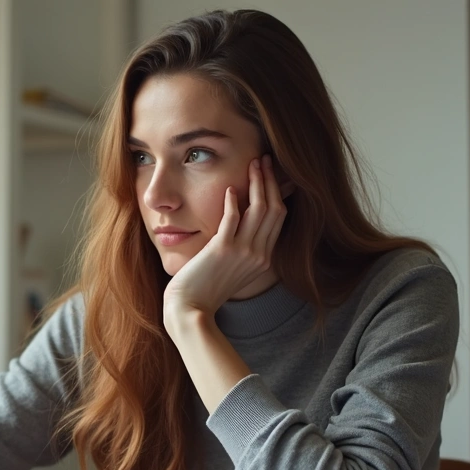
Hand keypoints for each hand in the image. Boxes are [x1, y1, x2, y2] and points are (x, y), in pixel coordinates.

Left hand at [162, 154, 287, 322]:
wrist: (190, 309)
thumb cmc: (204, 289)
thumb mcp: (232, 269)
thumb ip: (241, 249)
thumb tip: (237, 224)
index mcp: (263, 259)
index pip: (279, 218)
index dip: (277, 192)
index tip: (270, 174)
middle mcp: (259, 255)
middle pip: (274, 209)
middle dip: (271, 181)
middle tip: (265, 160)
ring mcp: (243, 252)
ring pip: (259, 209)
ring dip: (257, 183)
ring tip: (253, 165)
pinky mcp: (223, 250)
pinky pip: (233, 218)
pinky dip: (233, 201)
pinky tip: (229, 188)